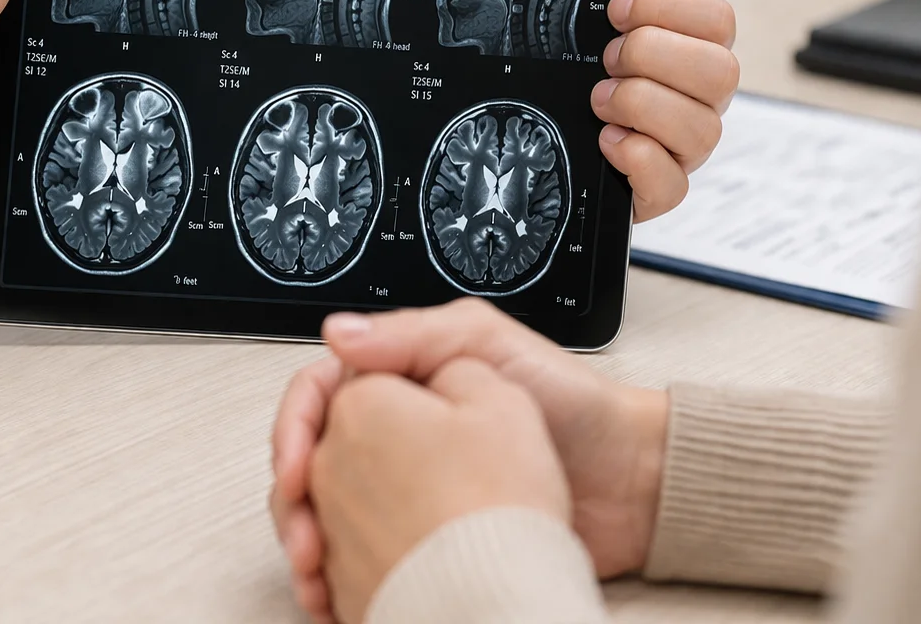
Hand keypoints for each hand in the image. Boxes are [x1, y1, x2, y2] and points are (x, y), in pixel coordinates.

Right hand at [272, 301, 666, 619]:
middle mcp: (396, 430)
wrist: (628, 481)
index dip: (295, 428)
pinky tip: (337, 588)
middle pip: (312, 458)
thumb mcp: (487, 344)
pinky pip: (363, 551)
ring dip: (309, 538)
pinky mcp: (424, 533)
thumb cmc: (572, 404)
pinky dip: (342, 571)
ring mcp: (406, 485)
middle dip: (292, 496)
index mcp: (400, 377)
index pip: (322, 393)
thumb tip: (338, 332)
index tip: (294, 467)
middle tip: (302, 531)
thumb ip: (412, 334)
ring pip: (328, 510)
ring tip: (315, 569)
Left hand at [597, 0, 739, 221]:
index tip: (619, 9)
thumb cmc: (591, 72)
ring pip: (701, 128)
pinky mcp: (659, 192)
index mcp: (695, 51)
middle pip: (721, 71)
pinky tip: (607, 139)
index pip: (719, 20)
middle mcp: (701, 101)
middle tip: (608, 58)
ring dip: (641, 104)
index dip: (669, 8)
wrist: (548, 142)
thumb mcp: (610, 17)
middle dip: (654, 55)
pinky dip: (637, 156)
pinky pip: (671, 182)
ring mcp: (685, 150)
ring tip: (599, 99)